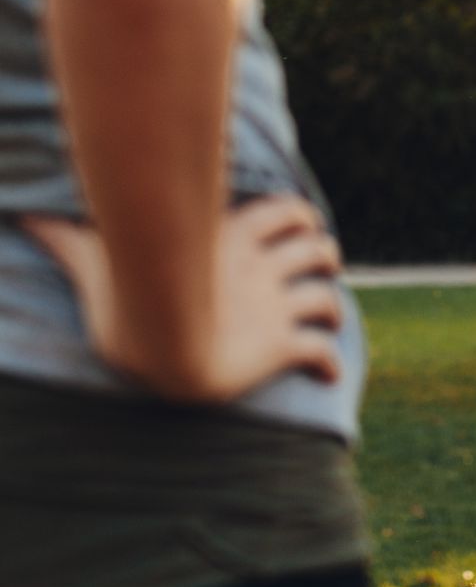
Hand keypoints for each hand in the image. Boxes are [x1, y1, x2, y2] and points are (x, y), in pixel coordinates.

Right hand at [22, 195, 343, 401]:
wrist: (164, 347)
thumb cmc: (126, 300)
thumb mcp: (96, 264)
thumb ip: (69, 240)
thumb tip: (21, 214)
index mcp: (229, 241)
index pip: (283, 211)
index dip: (299, 215)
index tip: (304, 224)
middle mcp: (260, 270)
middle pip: (316, 247)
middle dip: (325, 254)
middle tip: (323, 265)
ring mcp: (273, 307)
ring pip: (327, 295)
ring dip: (335, 304)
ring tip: (332, 315)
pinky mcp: (280, 345)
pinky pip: (321, 351)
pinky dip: (331, 362)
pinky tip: (329, 375)